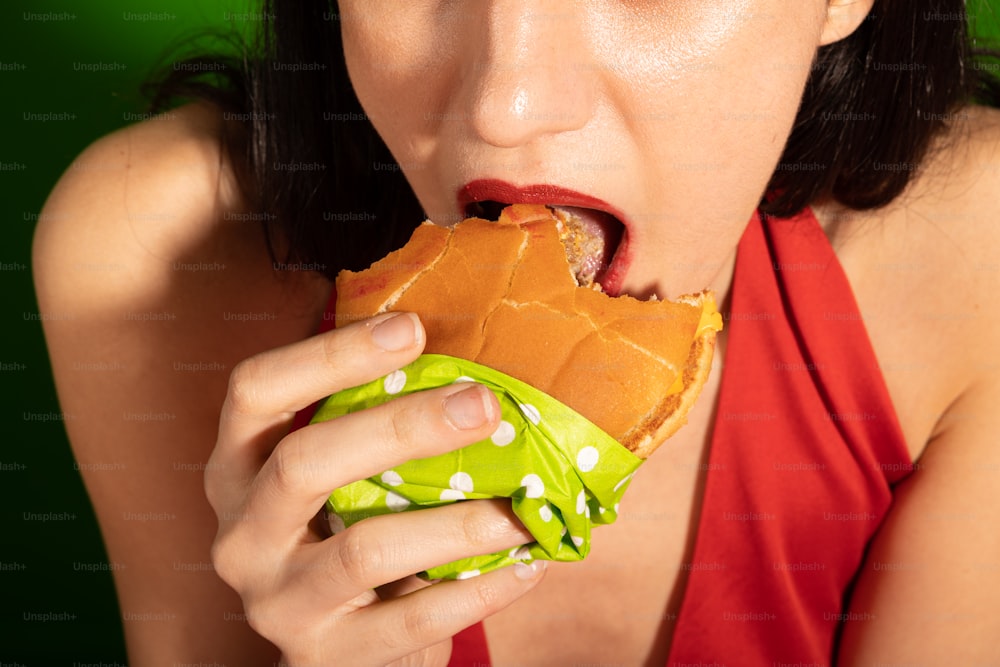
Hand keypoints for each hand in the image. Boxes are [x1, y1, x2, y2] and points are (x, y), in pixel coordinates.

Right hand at [205, 312, 544, 665]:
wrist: (343, 650)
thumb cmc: (354, 534)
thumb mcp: (345, 480)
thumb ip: (378, 430)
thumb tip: (474, 366)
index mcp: (240, 467)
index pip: (256, 391)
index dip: (330, 354)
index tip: (411, 327)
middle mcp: (242, 533)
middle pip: (303, 463)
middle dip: (400, 427)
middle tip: (483, 406)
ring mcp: (276, 600)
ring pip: (362, 550)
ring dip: (454, 524)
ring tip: (520, 509)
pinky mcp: (324, 656)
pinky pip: (408, 621)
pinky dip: (476, 593)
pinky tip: (528, 565)